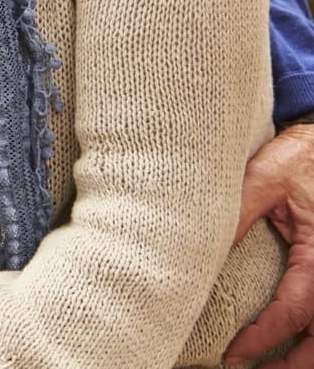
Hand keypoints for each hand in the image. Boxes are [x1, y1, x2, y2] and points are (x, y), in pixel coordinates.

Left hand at [226, 123, 313, 367]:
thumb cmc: (302, 157)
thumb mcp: (266, 178)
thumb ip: (238, 213)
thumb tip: (201, 246)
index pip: (294, 311)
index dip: (265, 338)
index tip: (234, 354)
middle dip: (294, 364)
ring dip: (307, 356)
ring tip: (272, 368)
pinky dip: (313, 334)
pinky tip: (292, 344)